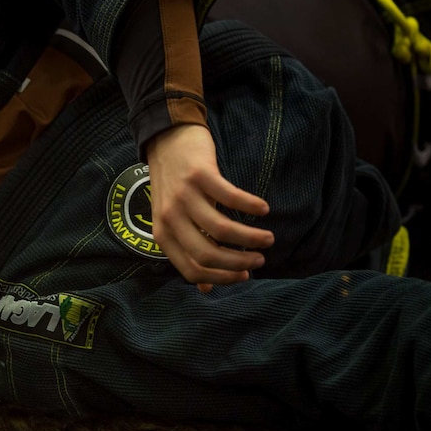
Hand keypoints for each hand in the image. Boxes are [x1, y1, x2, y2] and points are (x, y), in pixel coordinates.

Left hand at [146, 125, 273, 291]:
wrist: (165, 140)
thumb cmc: (174, 185)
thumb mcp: (174, 220)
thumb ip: (188, 251)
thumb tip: (206, 290)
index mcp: (163, 235)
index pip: (192, 270)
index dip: (221, 278)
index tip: (244, 275)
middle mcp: (170, 218)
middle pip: (207, 255)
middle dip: (239, 263)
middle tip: (260, 260)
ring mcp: (183, 196)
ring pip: (221, 230)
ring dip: (250, 238)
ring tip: (267, 239)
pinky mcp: (199, 174)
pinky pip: (229, 198)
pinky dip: (250, 206)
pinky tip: (263, 209)